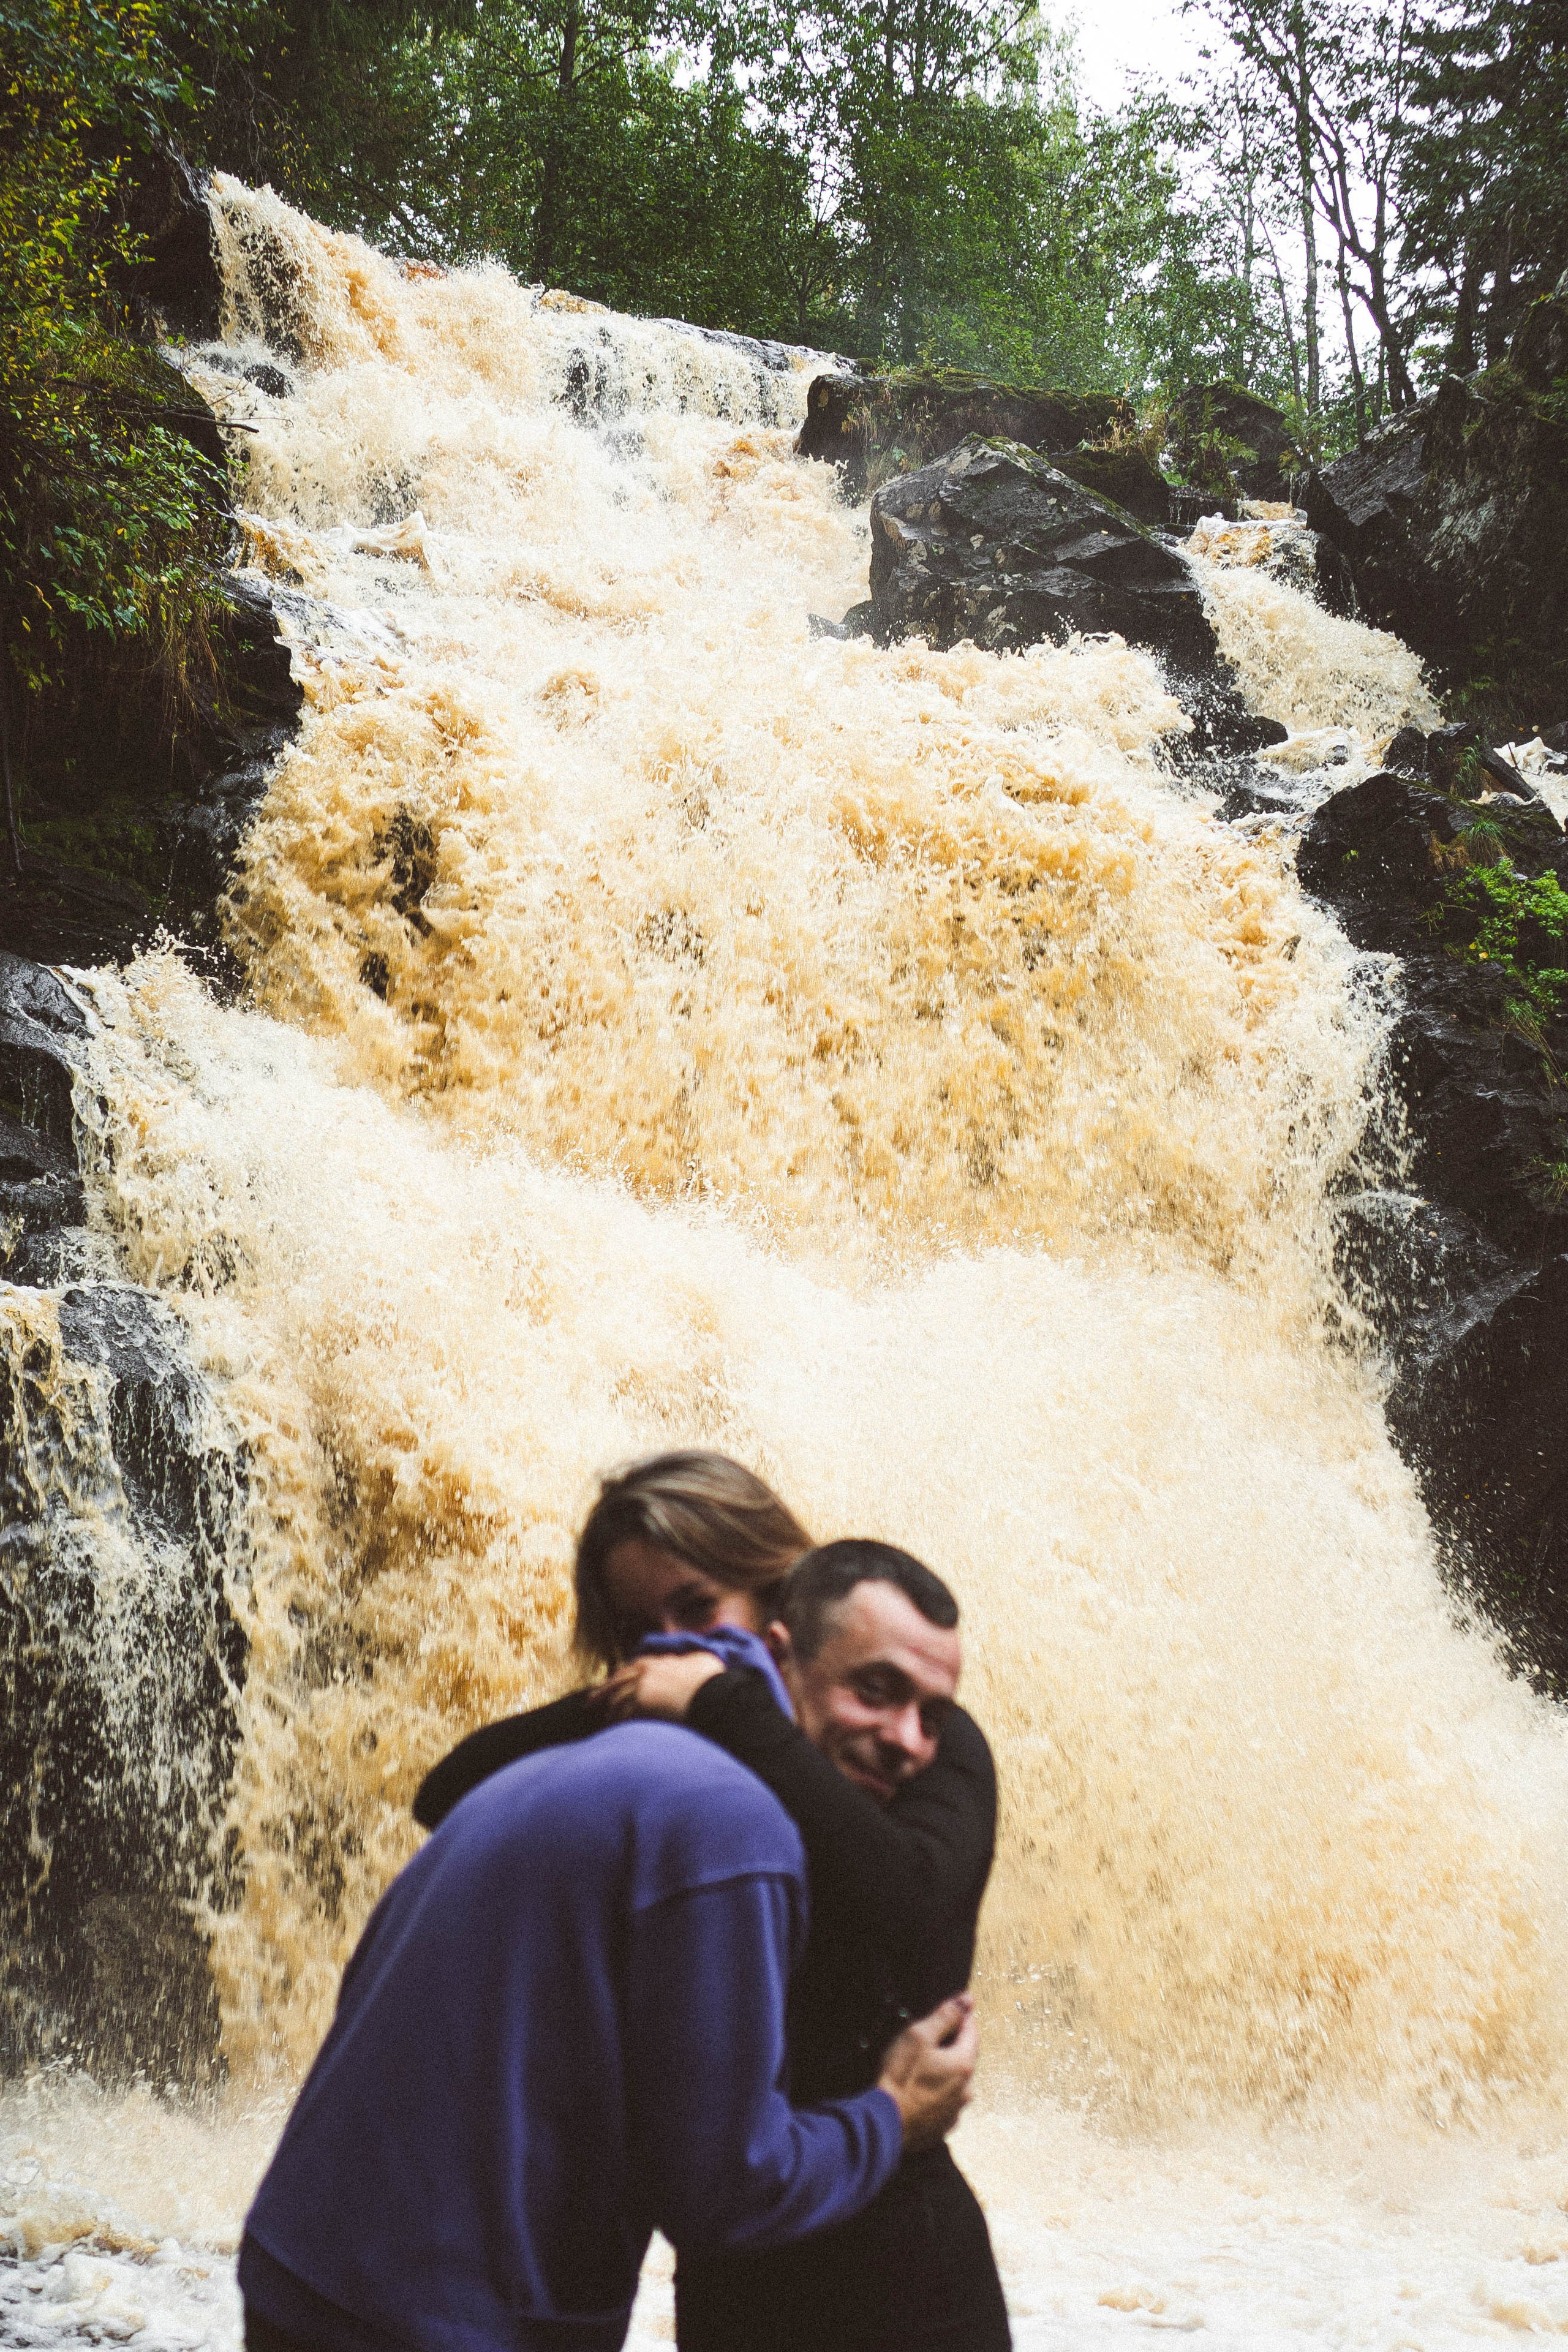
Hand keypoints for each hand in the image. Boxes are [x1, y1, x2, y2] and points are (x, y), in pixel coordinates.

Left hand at [596, 1651, 724, 1723]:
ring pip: (617, 1701)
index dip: (619, 1677)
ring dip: (611, 1713)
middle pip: (615, 1684)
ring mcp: (640, 1689)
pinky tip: (616, 1731)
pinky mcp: (640, 1706)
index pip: (629, 1669)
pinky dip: (618, 1724)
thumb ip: (687, 1661)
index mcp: (654, 1662)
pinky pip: (623, 1717)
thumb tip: (690, 1662)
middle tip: (590, 1702)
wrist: (711, 1694)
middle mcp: (642, 1672)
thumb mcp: (699, 1660)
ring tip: (607, 1723)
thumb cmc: (710, 1679)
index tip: (611, 1684)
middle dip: (601, 1693)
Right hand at [875, 1994, 977, 2152]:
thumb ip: (945, 2016)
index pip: (972, 2032)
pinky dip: (938, 2091)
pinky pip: (946, 2101)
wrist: (885, 2124)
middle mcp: (967, 2089)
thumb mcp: (919, 2036)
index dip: (963, 2018)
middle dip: (953, 2044)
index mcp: (963, 2064)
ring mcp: (956, 2110)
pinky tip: (921, 2089)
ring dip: (946, 2070)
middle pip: (965, 2057)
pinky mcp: (944, 2125)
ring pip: (956, 2081)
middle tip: (933, 2037)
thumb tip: (968, 1999)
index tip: (954, 2009)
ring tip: (923, 2065)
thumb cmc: (901, 2077)